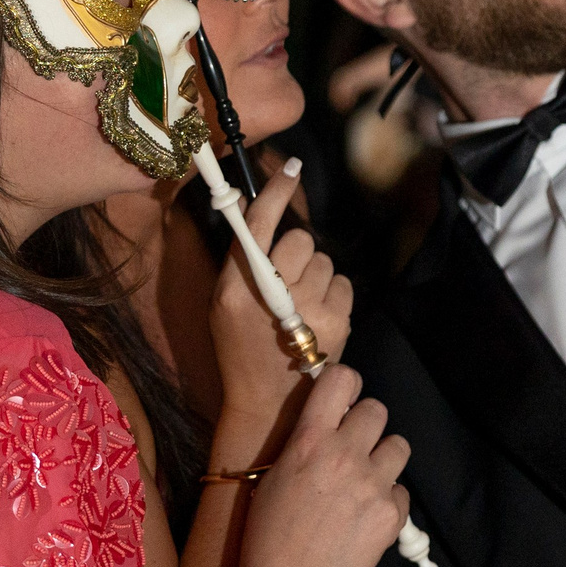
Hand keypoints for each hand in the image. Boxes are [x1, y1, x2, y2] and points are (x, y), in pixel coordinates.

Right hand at [211, 163, 353, 452]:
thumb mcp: (223, 304)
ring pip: (324, 260)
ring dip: (315, 275)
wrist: (269, 399)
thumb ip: (240, 262)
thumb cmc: (241, 345)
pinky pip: (342, 281)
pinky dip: (332, 293)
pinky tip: (318, 316)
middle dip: (296, 252)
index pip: (259, 226)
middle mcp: (275, 294)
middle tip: (286, 277)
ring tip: (300, 305)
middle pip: (300, 239)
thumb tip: (260, 213)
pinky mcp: (339, 321)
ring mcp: (311, 309)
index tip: (291, 167)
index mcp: (237, 288)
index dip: (277, 193)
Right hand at [236, 363, 410, 566]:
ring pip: (398, 445)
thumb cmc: (266, 537)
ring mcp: (373, 484)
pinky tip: (367, 519)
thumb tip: (326, 425)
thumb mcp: (272, 478)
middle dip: (365, 427)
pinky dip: (388, 501)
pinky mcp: (392, 514)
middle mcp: (346, 454)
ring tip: (364, 483)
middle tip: (352, 451)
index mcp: (309, 440)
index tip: (342, 402)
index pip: (342, 378)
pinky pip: (402, 491)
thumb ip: (304, 446)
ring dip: (383, 459)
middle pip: (377, 409)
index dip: (346, 386)